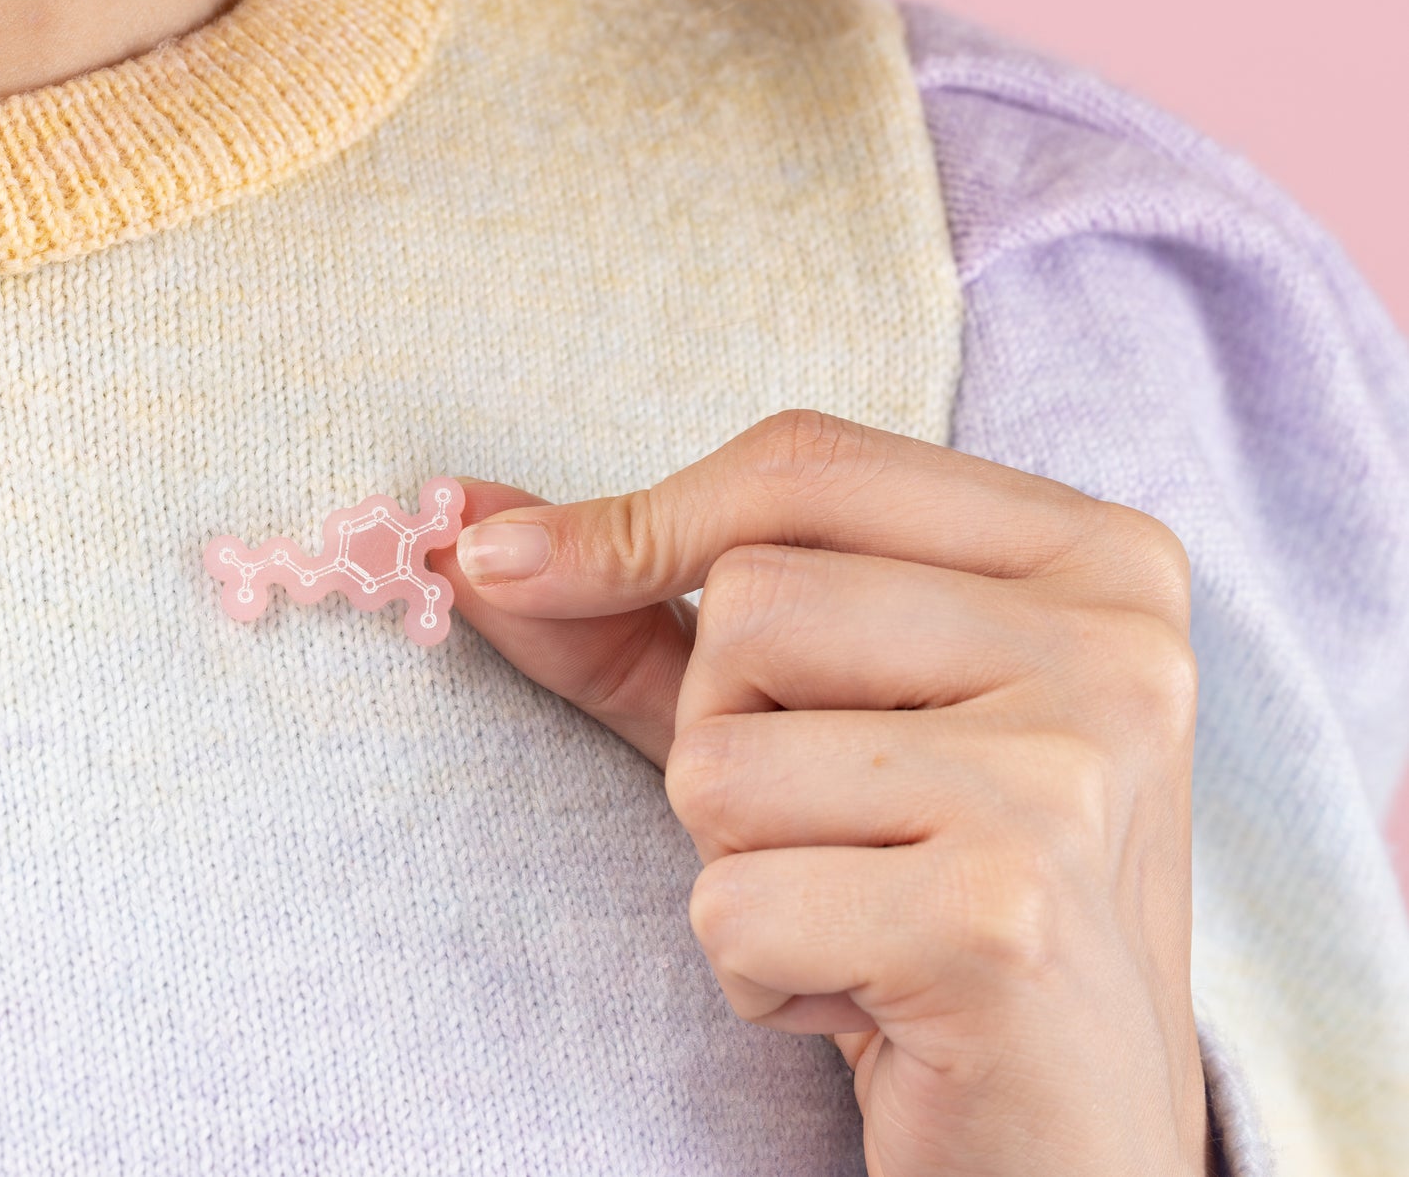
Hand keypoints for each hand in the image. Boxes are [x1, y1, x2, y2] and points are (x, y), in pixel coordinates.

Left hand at [430, 410, 1211, 1176]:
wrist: (1065, 1129)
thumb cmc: (923, 896)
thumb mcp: (802, 720)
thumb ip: (645, 611)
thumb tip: (461, 526)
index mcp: (1096, 557)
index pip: (804, 465)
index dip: (634, 520)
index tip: (504, 562)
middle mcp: (1115, 648)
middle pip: (745, 604)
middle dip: (720, 739)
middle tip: (838, 832)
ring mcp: (1069, 779)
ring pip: (718, 758)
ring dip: (735, 864)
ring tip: (859, 913)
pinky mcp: (1002, 916)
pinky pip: (733, 905)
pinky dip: (755, 972)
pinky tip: (868, 998)